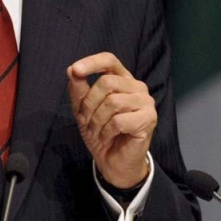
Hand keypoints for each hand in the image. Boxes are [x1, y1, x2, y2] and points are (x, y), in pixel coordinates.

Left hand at [67, 52, 153, 187]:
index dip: (92, 63)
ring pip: (113, 102)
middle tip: (85, 119)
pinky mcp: (149, 119)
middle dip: (89, 103)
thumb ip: (78, 89)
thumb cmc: (100, 131)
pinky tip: (108, 136)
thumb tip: (72, 70)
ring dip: (97, 119)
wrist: (113, 160)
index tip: (75, 70)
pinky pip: (119, 120)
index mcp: (122, 79)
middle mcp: (137, 87)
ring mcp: (145, 102)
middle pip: (107, 82)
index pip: (109, 60)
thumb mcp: (83, 109)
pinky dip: (107, 131)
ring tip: (97, 130)